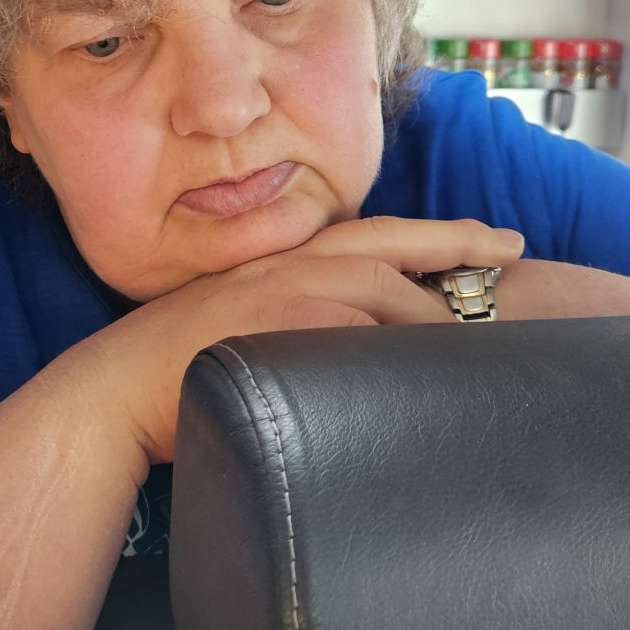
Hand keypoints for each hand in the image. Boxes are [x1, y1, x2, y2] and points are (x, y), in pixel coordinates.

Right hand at [83, 216, 524, 463]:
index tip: (496, 241)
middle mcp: (285, 268)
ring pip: (377, 293)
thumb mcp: (249, 331)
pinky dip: (389, 342)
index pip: (375, 238)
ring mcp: (278, 298)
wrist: (115, 392)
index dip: (440, 237)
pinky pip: (349, 332)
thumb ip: (302, 326)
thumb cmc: (177, 375)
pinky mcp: (272, 333)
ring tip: (477, 341)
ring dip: (427, 314)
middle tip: (515, 256)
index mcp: (283, 264)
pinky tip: (423, 364)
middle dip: (456, 251)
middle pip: (387, 252)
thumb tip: (362, 352)